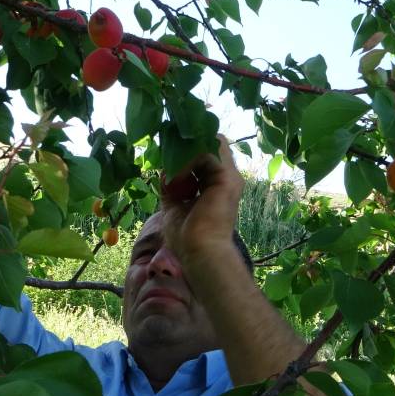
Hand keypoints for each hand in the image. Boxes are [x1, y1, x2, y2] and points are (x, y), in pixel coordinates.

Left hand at [160, 136, 244, 260]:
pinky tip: (177, 176)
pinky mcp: (227, 178)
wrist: (199, 253)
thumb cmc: (187, 237)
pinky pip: (209, 152)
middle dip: (186, 147)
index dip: (186, 152)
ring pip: (212, 142)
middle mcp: (225, 178)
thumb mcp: (173, 205)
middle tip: (167, 158)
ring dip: (187, 152)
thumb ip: (171, 186)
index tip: (167, 160)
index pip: (205, 154)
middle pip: (210, 144)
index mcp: (216, 186)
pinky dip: (189, 159)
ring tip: (172, 172)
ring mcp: (229, 177)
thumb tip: (164, 171)